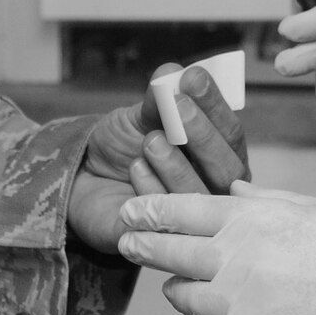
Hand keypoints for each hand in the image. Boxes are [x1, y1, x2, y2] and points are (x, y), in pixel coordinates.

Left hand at [69, 64, 250, 254]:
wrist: (84, 180)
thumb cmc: (124, 145)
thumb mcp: (140, 117)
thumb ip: (158, 100)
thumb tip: (171, 73)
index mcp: (221, 155)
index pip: (230, 131)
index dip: (215, 104)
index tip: (194, 78)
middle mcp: (217, 189)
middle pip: (228, 167)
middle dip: (203, 134)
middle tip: (178, 106)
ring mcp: (195, 218)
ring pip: (202, 196)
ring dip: (177, 165)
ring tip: (150, 140)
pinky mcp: (165, 241)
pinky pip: (169, 222)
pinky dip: (153, 191)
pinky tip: (135, 168)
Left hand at [118, 181, 315, 314]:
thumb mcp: (313, 208)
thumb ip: (264, 202)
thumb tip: (235, 193)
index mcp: (252, 217)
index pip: (181, 208)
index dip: (149, 209)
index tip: (131, 211)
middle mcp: (236, 257)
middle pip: (168, 250)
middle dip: (143, 244)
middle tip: (129, 242)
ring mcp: (237, 302)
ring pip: (183, 296)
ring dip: (185, 289)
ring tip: (195, 287)